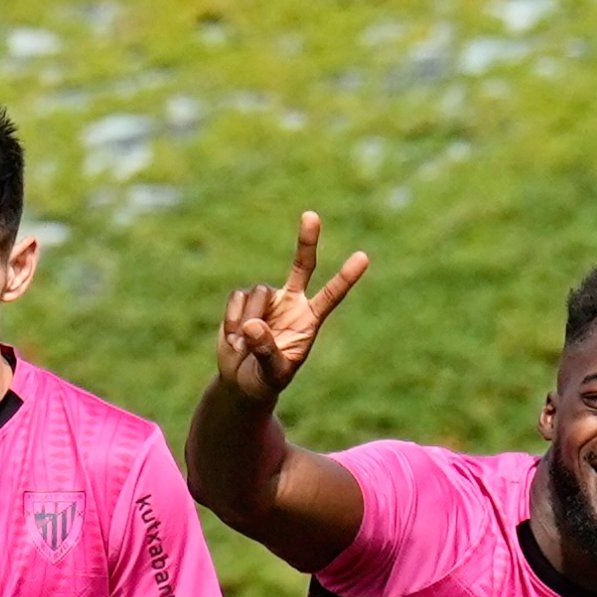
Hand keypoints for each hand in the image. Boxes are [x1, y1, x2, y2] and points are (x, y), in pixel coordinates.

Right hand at [218, 210, 369, 402]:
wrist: (241, 381)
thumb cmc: (265, 380)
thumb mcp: (272, 374)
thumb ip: (267, 351)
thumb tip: (253, 325)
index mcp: (309, 321)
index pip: (331, 295)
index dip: (345, 277)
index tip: (363, 257)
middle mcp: (292, 303)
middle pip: (302, 265)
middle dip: (307, 241)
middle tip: (311, 215)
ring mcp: (268, 299)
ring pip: (259, 292)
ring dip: (250, 319)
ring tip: (246, 344)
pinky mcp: (244, 299)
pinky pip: (237, 299)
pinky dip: (232, 320)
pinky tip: (235, 337)